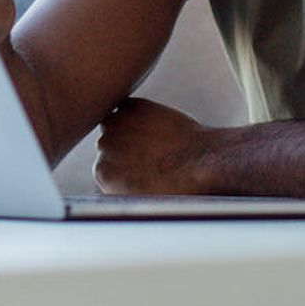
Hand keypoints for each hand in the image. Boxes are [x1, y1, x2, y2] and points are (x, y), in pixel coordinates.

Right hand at [95, 98, 213, 194]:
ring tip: (153, 140)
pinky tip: (155, 125)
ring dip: (128, 130)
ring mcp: (119, 123)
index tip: (138, 169)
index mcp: (103, 173)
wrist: (201, 163)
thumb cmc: (178, 187)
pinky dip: (138, 114)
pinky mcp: (135, 106)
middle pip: (108, 145)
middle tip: (150, 155)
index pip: (104, 167)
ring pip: (115, 124)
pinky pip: (128, 107)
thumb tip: (121, 185)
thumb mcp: (142, 200)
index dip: (123, 168)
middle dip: (124, 149)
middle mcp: (105, 147)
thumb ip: (121, 189)